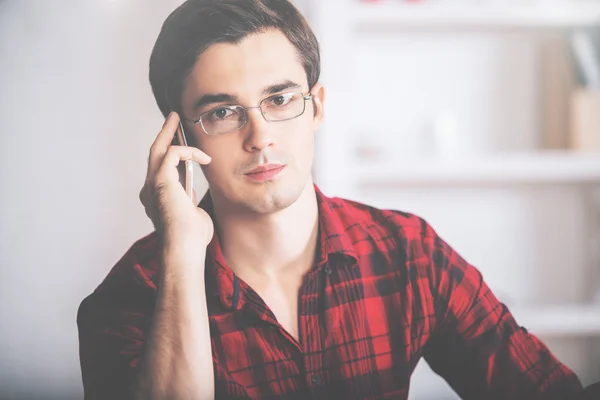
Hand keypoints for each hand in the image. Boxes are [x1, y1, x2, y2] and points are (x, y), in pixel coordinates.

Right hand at [139, 112, 213, 246]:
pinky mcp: (160, 181)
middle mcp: (150, 190)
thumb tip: (191, 195)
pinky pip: (172, 155)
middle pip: (154, 154)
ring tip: (178, 119)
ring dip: (168, 133)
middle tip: (173, 118)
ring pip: (157, 150)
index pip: (163, 169)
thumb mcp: (192, 215)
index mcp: (158, 198)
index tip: (181, 143)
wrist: (185, 249)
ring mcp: (153, 185)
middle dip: (164, 135)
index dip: (171, 153)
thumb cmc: (193, 238)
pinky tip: (204, 158)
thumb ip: (188, 202)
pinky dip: (188, 152)